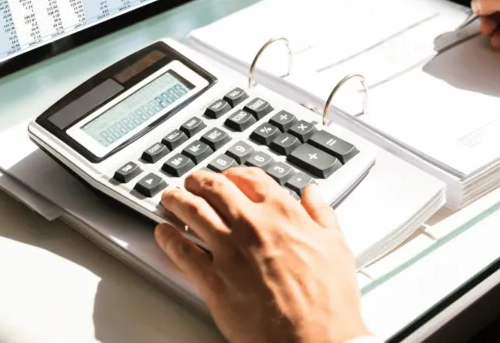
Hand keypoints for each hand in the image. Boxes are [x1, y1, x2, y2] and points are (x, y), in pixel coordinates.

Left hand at [154, 167, 368, 342]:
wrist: (314, 341)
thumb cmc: (328, 303)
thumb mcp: (336, 249)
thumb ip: (322, 215)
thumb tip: (313, 195)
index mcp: (282, 214)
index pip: (250, 178)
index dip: (234, 174)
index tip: (229, 177)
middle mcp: (251, 226)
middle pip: (214, 188)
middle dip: (198, 181)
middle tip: (192, 182)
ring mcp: (228, 251)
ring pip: (192, 212)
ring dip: (177, 200)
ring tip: (170, 198)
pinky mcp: (212, 280)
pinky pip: (181, 251)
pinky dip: (167, 237)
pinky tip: (163, 233)